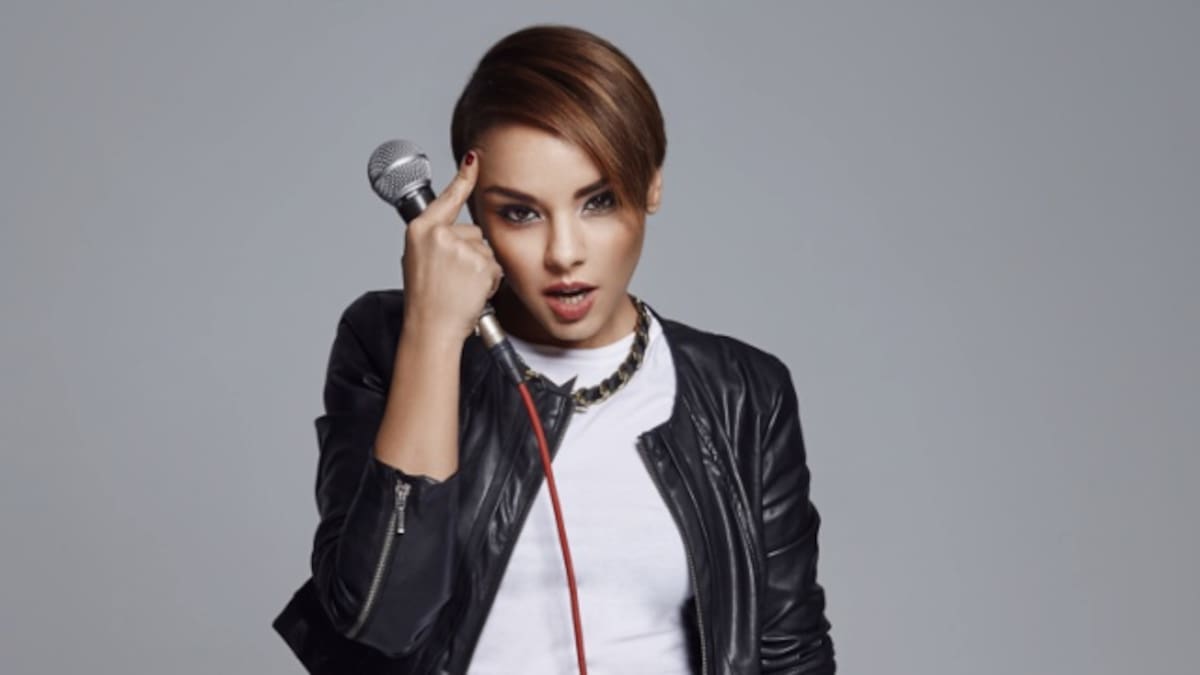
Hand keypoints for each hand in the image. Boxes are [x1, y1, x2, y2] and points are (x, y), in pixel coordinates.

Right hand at [400, 149, 503, 342]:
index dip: (464, 177)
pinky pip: (495, 266)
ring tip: (461, 288)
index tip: (475, 157)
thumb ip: (437, 241)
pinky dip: (489, 281)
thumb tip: (453, 231)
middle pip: (474, 231)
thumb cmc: (426, 301)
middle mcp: (439, 234)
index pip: (447, 198)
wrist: (431, 328)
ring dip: (481, 270)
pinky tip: (472, 292)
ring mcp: (460, 247)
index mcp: (421, 231)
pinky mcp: (480, 262)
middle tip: (453, 280)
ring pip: (486, 250)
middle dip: (471, 254)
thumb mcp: (420, 261)